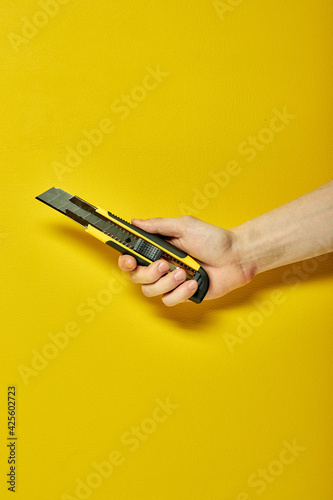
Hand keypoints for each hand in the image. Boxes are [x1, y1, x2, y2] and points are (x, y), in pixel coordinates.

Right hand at [118, 216, 253, 305]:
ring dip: (166, 282)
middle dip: (149, 273)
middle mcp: (162, 266)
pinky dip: (180, 292)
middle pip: (137, 277)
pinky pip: (169, 300)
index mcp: (159, 248)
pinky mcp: (183, 294)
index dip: (126, 260)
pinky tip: (193, 282)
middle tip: (165, 264)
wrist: (236, 257)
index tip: (130, 259)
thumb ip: (158, 225)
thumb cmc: (214, 239)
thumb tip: (136, 222)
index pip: (133, 256)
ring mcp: (171, 281)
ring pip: (151, 291)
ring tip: (184, 272)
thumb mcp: (185, 226)